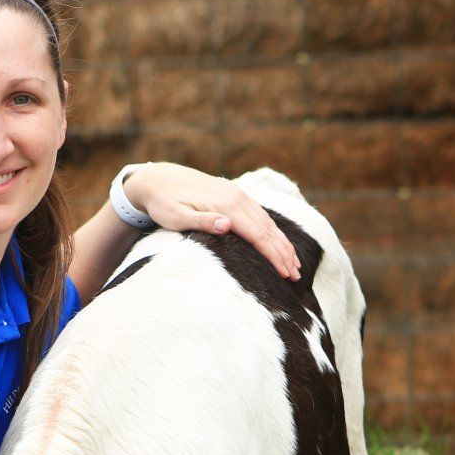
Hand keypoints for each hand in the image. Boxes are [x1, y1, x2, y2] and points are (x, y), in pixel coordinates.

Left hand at [122, 163, 302, 280]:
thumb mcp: (175, 216)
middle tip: (296, 276)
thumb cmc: (163, 203)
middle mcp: (237, 197)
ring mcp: (237, 194)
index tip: (285, 273)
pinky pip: (260, 215)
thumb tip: (227, 226)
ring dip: (282, 243)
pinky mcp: (235, 195)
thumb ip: (200, 222)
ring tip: (294, 263)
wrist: (158, 178)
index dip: (273, 255)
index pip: (257, 234)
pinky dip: (273, 231)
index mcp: (226, 205)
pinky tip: (278, 242)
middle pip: (268, 229)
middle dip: (284, 253)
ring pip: (267, 221)